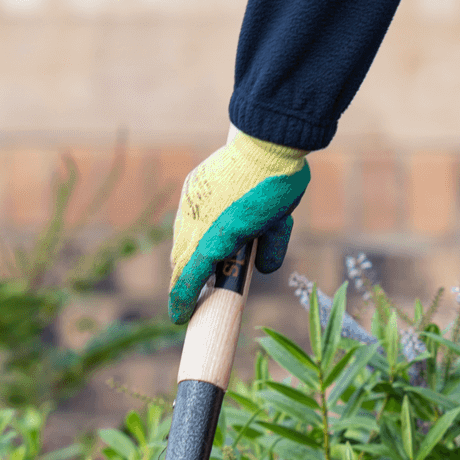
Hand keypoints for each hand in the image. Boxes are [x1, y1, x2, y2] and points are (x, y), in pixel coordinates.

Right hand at [168, 128, 308, 322]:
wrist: (267, 141)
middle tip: (193, 294)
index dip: (181, 301)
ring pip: (180, 238)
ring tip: (200, 262)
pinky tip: (205, 229)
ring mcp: (190, 203)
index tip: (180, 317)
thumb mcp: (279, 226)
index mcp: (216, 239)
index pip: (189, 279)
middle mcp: (195, 222)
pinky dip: (191, 229)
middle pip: (180, 260)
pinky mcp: (192, 186)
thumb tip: (260, 269)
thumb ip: (269, 252)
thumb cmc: (278, 186)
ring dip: (187, 254)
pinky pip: (185, 216)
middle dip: (184, 279)